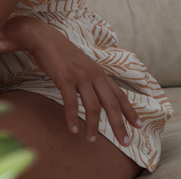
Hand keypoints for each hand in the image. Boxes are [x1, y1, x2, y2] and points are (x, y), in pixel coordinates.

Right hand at [7, 17, 141, 145]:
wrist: (42, 37)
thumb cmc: (60, 52)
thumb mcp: (81, 64)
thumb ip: (90, 78)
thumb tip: (95, 93)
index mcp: (99, 72)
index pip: (119, 95)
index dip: (130, 111)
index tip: (138, 126)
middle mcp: (94, 75)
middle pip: (111, 105)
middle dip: (119, 126)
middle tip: (125, 143)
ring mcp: (80, 77)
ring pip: (93, 108)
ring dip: (93, 127)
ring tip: (90, 140)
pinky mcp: (65, 79)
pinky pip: (72, 103)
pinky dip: (72, 118)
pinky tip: (72, 129)